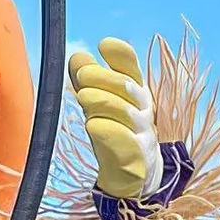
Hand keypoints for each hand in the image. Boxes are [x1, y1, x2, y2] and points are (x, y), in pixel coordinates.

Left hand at [67, 37, 161, 201]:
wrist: (135, 175)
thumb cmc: (115, 132)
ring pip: (126, 112)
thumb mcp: (100, 104)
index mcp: (133, 91)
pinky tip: (94, 124)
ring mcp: (141, 132)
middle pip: (128, 87)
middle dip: (105, 78)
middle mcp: (141, 108)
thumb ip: (90, 81)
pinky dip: (109, 131)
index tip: (104, 44)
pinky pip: (125, 142)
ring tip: (84, 95)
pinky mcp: (136, 157)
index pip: (131, 68)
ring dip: (105, 101)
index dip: (121, 55)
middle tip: (83, 75)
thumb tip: (78, 56)